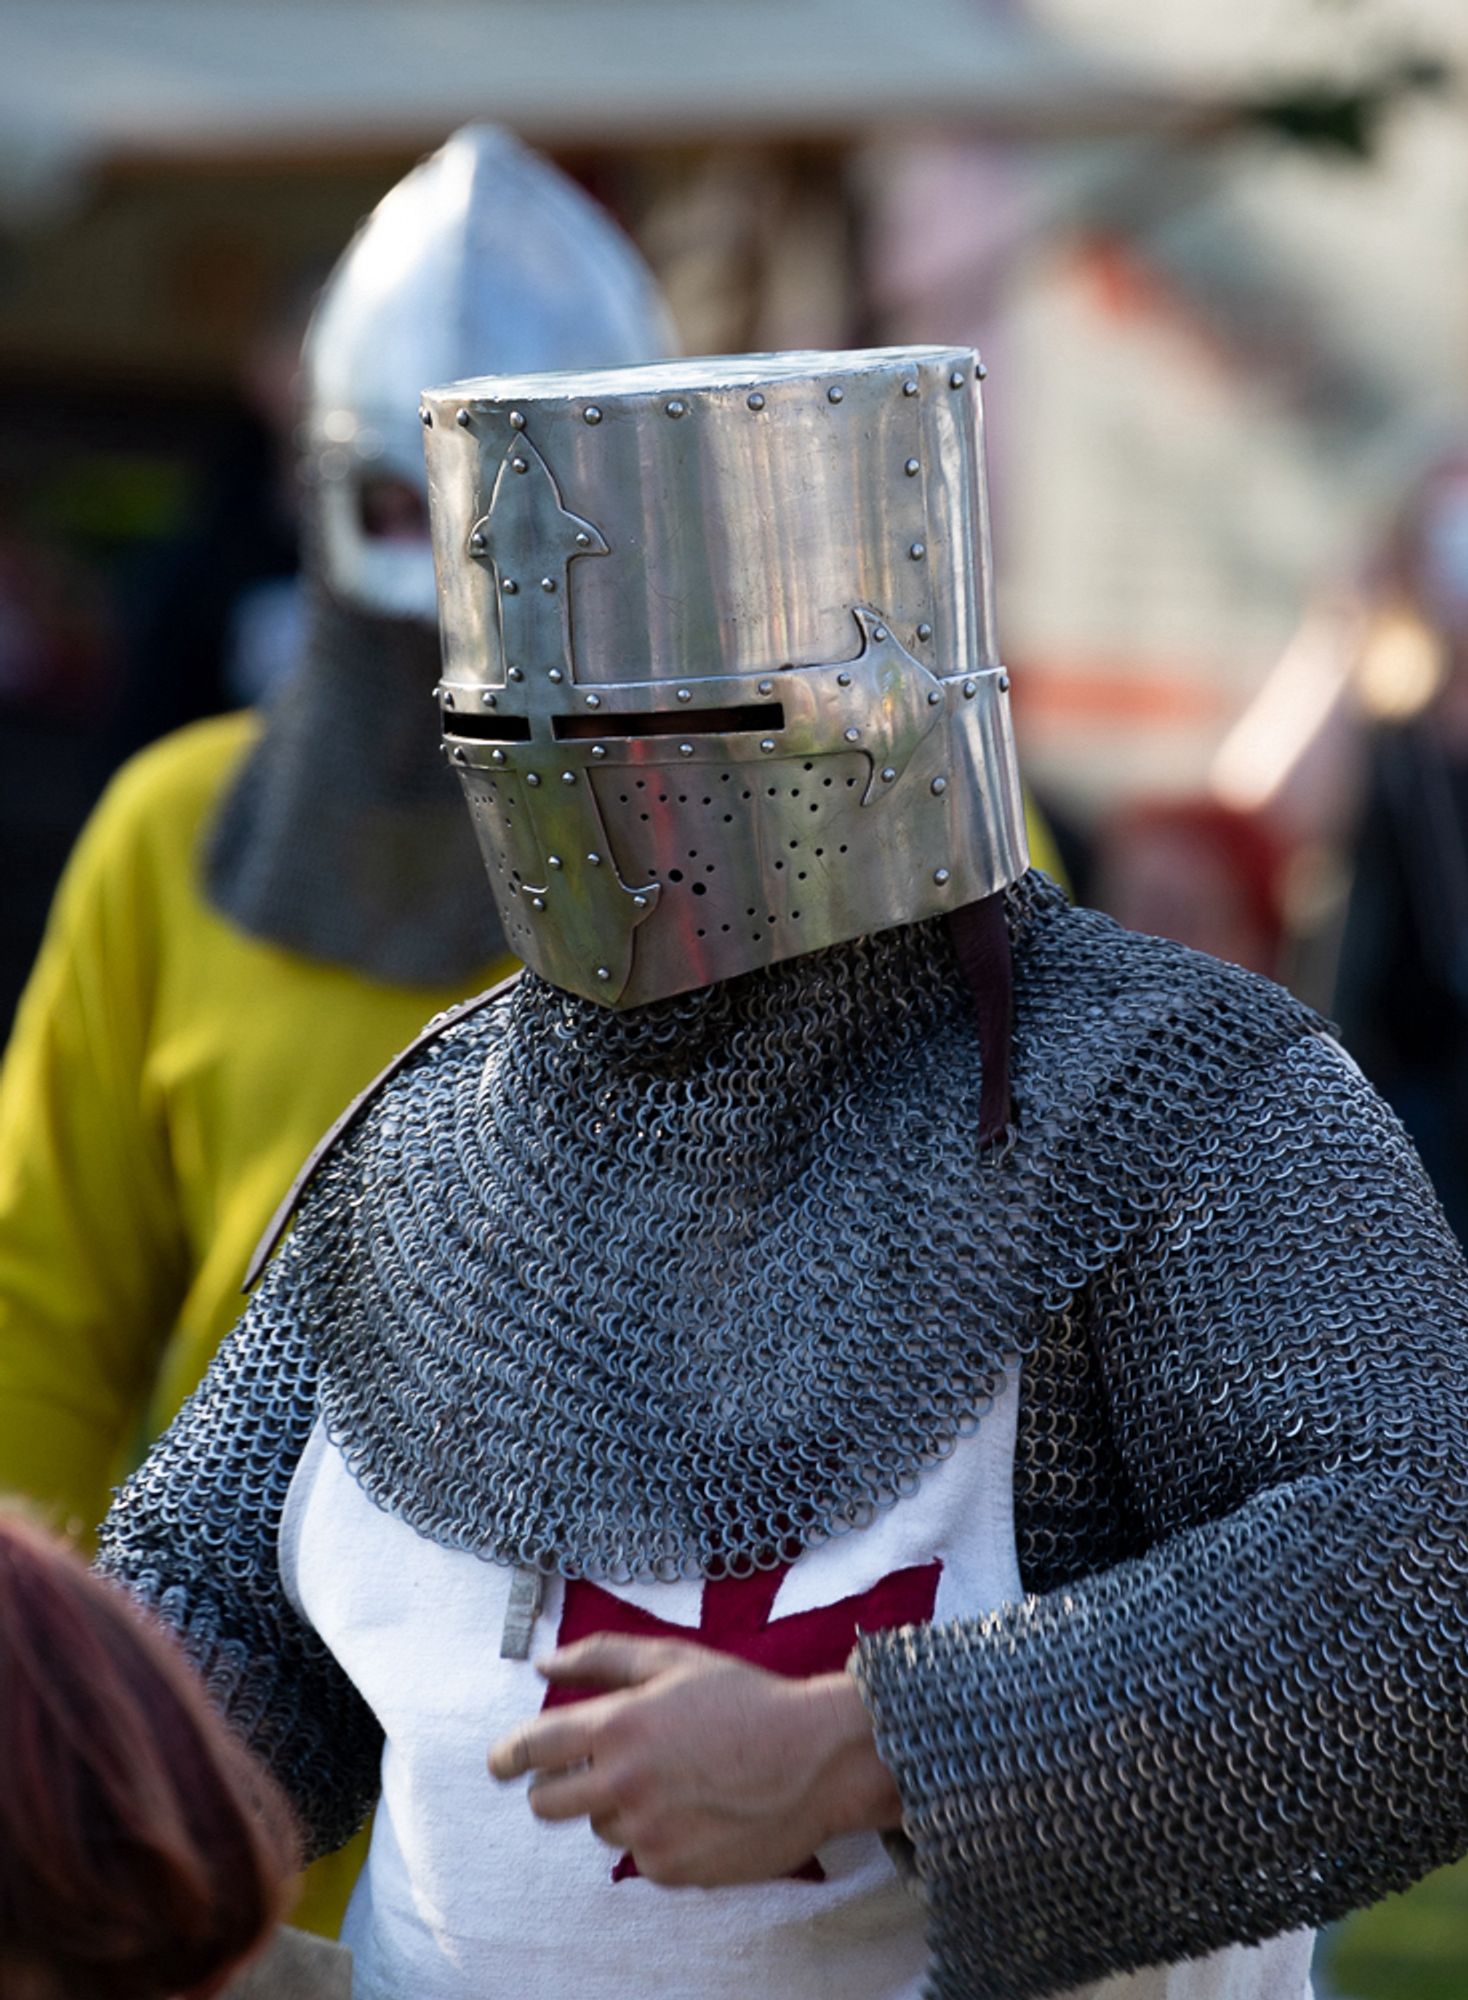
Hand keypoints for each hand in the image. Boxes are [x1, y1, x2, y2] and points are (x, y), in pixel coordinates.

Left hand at [488, 1635, 902, 1886]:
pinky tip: (696, 1808)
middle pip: (546, 1804)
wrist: (816, 1760)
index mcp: (620, 1725)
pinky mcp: (672, 1870)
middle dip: (555, 1786)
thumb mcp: (675, 1659)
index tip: (501, 1762)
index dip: (507, 1755)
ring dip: (616, 1807)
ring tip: (671, 1779)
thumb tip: (543, 1665)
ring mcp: (647, 1833)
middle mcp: (624, 1783)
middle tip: (588, 1769)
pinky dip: (656, 1835)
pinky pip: (640, 1856)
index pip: (532, 1749)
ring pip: (598, 1827)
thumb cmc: (746, 1700)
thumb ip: (601, 1658)